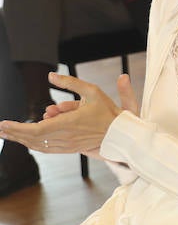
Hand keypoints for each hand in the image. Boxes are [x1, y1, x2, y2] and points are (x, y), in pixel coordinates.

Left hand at [0, 72, 133, 155]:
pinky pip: (46, 149)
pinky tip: (25, 140)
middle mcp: (65, 137)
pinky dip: (33, 144)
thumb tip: (50, 75)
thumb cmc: (107, 111)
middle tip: (0, 129)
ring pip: (37, 145)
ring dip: (21, 140)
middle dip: (13, 134)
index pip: (35, 129)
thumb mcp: (92, 91)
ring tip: (8, 134)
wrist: (120, 133)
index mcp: (68, 123)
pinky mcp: (69, 149)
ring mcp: (66, 145)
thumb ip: (70, 82)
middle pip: (31, 139)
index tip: (3, 123)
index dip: (16, 128)